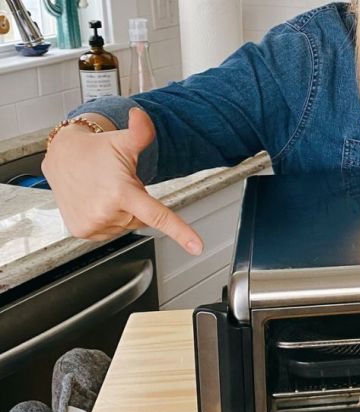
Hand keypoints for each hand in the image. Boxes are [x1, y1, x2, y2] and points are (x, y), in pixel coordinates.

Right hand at [42, 108, 203, 254]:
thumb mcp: (123, 141)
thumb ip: (141, 131)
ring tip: (104, 191)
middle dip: (136, 203)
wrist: (62, 157)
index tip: (197, 247)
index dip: (180, 232)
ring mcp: (93, 224)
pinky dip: (108, 218)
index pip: (157, 215)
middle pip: (142, 219)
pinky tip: (96, 202)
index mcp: (121, 192)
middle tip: (117, 184)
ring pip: (127, 225)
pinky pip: (110, 230)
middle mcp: (106, 212)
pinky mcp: (83, 231)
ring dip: (122, 211)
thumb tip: (142, 116)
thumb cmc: (96, 150)